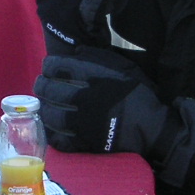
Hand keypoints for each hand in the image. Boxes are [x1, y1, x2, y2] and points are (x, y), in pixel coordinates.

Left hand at [35, 47, 169, 154]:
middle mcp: (85, 98)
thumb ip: (99, 59)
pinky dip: (52, 132)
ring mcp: (82, 122)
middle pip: (49, 89)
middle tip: (41, 84)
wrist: (153, 129)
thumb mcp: (124, 68)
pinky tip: (52, 126)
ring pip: (50, 114)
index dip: (49, 65)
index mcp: (95, 78)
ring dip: (43, 107)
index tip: (49, 66)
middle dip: (41, 84)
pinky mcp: (84, 143)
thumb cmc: (139, 96)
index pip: (59, 66)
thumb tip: (75, 51)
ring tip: (44, 105)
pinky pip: (59, 139)